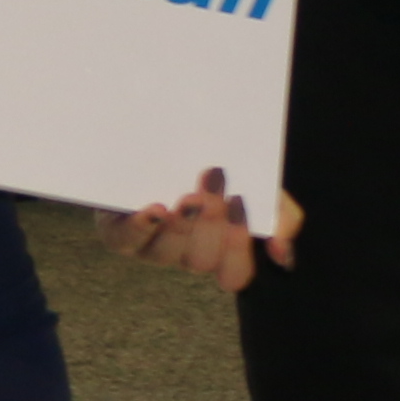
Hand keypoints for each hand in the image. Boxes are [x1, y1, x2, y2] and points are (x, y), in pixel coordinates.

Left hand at [99, 168, 300, 288]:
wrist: (159, 126)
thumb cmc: (214, 156)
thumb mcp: (256, 177)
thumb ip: (278, 211)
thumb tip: (281, 254)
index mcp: (220, 247)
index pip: (235, 273)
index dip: (238, 250)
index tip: (243, 209)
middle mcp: (185, 251)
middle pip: (201, 261)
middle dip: (211, 224)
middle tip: (217, 184)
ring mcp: (150, 244)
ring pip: (167, 252)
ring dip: (182, 225)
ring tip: (190, 193)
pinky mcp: (118, 231)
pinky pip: (126, 239)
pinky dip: (141, 227)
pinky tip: (155, 209)